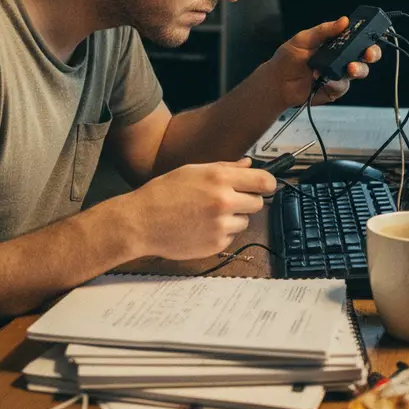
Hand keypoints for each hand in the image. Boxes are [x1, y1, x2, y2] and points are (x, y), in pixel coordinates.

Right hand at [125, 159, 276, 259]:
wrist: (142, 222)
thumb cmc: (164, 193)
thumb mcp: (193, 170)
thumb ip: (225, 168)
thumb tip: (248, 164)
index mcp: (220, 178)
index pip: (264, 181)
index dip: (267, 183)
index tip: (265, 186)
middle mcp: (224, 201)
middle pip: (258, 203)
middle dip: (247, 200)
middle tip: (228, 199)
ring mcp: (221, 225)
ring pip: (245, 221)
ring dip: (234, 217)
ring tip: (208, 213)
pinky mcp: (216, 244)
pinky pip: (231, 236)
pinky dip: (221, 232)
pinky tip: (201, 226)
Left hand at [270, 16, 381, 107]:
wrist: (277, 82)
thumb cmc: (288, 58)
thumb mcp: (303, 39)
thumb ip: (323, 30)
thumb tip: (343, 21)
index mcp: (335, 43)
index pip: (357, 37)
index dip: (367, 36)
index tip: (369, 35)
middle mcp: (340, 58)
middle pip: (365, 55)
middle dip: (371, 54)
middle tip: (368, 54)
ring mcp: (339, 74)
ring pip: (359, 72)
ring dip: (357, 69)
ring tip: (349, 68)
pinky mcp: (334, 89)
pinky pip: (342, 86)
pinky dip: (336, 83)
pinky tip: (326, 80)